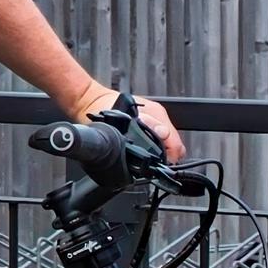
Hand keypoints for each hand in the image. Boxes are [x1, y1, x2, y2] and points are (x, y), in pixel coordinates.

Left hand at [69, 81, 186, 162]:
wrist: (91, 102)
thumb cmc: (104, 109)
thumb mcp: (126, 121)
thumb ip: (147, 127)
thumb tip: (163, 133)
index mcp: (158, 114)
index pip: (176, 141)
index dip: (171, 157)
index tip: (162, 166)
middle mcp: (158, 115)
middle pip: (173, 143)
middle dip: (166, 155)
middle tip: (154, 165)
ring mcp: (153, 118)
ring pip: (166, 142)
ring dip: (160, 151)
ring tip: (148, 158)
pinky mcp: (147, 122)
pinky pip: (157, 139)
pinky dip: (153, 147)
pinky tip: (144, 151)